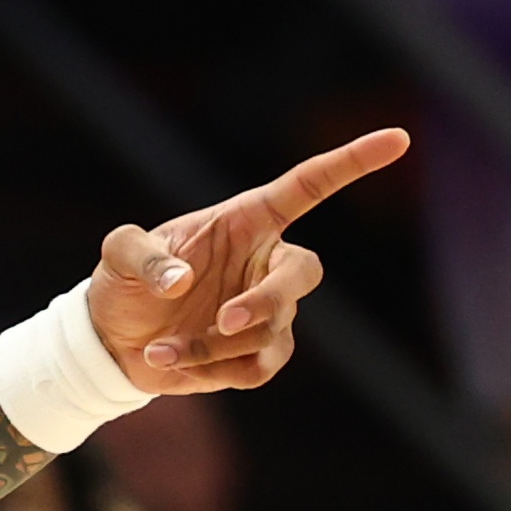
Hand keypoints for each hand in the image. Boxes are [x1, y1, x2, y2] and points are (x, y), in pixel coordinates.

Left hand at [80, 129, 407, 394]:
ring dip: (212, 346)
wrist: (113, 341)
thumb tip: (180, 283)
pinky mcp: (257, 354)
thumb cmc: (125, 284)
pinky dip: (213, 372)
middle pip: (304, 274)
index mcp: (247, 221)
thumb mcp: (117, 256)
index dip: (352, 163)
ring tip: (159, 350)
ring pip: (269, 331)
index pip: (309, 186)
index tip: (397, 139)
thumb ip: (138, 255)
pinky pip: (256, 369)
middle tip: (225, 320)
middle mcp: (266, 263)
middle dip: (269, 299)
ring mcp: (268, 311)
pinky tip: (174, 364)